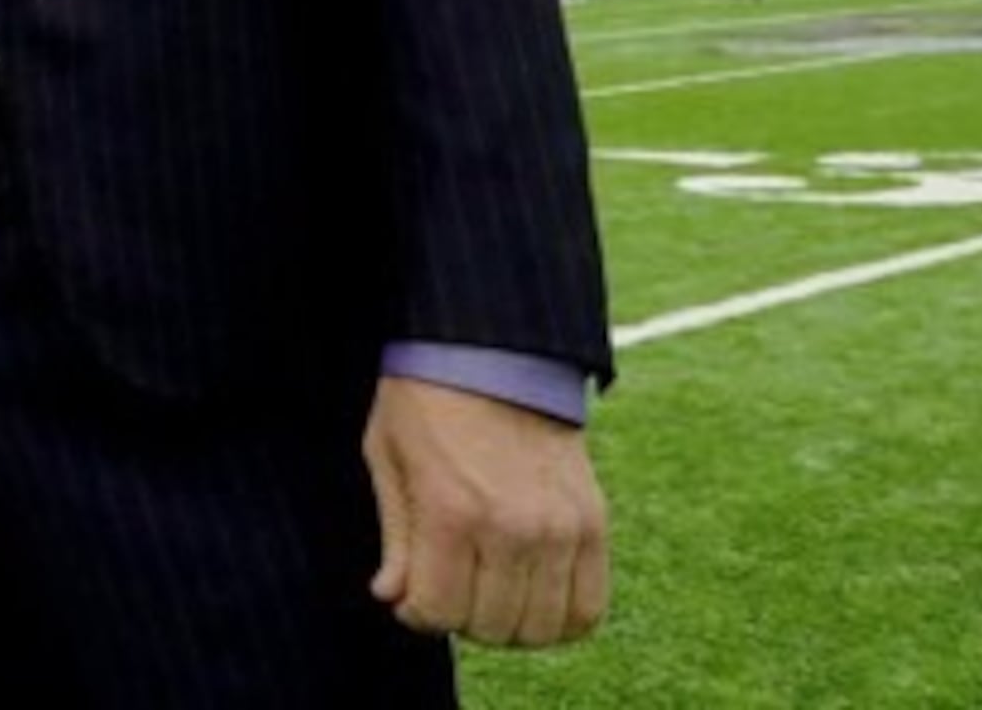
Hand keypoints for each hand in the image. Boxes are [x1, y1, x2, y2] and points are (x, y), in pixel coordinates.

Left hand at [364, 374, 609, 648]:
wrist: (495, 352)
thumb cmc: (426, 402)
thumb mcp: (388, 459)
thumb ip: (396, 538)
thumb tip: (393, 598)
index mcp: (452, 511)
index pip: (438, 612)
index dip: (417, 612)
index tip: (412, 592)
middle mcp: (512, 526)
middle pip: (491, 627)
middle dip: (461, 617)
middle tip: (451, 585)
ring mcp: (560, 528)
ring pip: (541, 628)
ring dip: (510, 624)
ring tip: (490, 590)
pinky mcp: (593, 523)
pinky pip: (588, 609)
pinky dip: (561, 619)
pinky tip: (533, 596)